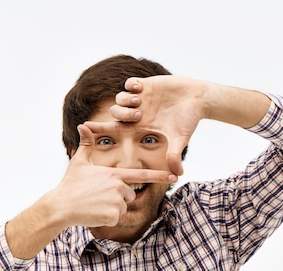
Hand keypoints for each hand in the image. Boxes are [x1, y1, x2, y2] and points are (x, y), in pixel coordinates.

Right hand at [52, 124, 176, 227]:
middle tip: (99, 196)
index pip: (141, 175)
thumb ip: (86, 144)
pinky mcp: (112, 216)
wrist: (61, 205)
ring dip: (112, 208)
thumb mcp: (79, 162)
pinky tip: (95, 212)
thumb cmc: (70, 184)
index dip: (159, 176)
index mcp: (114, 173)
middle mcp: (118, 186)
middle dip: (118, 196)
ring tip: (96, 203)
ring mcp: (116, 202)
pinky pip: (117, 218)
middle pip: (130, 194)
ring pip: (124, 207)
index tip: (174, 176)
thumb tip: (82, 125)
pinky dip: (107, 218)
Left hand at [85, 76, 208, 175]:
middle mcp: (138, 113)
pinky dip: (131, 85)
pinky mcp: (147, 85)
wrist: (199, 100)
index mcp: (141, 127)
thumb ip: (175, 155)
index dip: (99, 128)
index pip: (115, 129)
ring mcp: (142, 98)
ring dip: (126, 100)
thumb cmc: (189, 120)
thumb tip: (178, 175)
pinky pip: (130, 83)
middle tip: (138, 114)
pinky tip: (141, 89)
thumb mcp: (180, 139)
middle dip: (122, 114)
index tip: (84, 127)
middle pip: (115, 114)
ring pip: (120, 98)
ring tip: (141, 102)